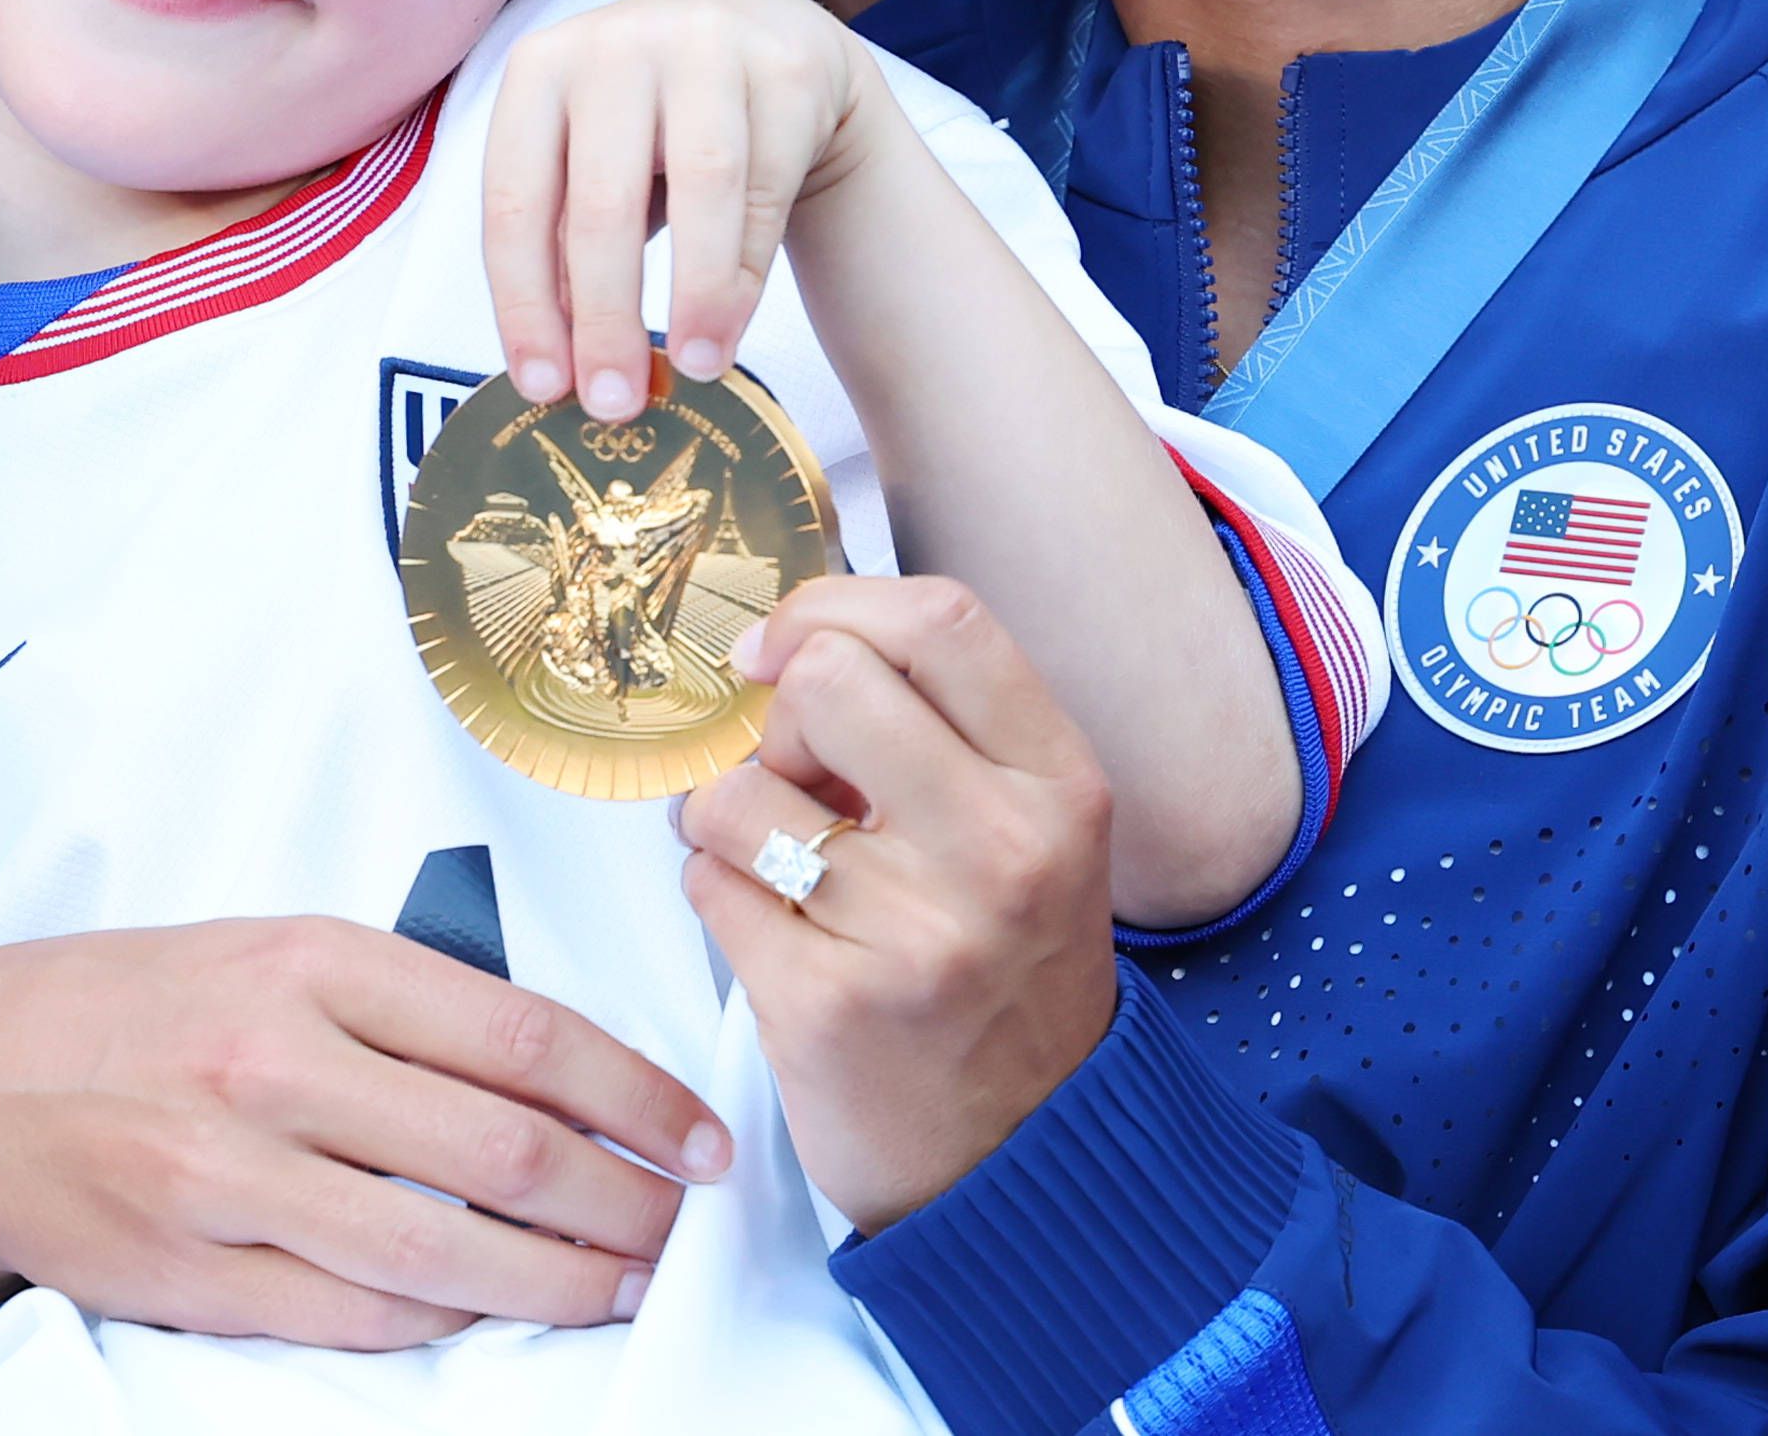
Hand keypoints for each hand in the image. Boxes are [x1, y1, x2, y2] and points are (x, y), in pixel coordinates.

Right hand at [0, 918, 735, 1342]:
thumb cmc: (128, 1010)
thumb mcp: (264, 954)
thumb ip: (397, 1004)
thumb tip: (553, 1074)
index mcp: (308, 963)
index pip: (521, 1036)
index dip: (635, 1096)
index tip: (701, 1137)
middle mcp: (276, 1064)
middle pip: (502, 1151)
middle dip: (623, 1202)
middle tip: (685, 1225)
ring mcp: (232, 1177)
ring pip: (443, 1252)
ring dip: (561, 1282)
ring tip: (625, 1287)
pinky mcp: (197, 1272)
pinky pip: (360, 1316)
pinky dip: (447, 1323)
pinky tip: (497, 1315)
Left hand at [482, 0, 897, 420]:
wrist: (770, 41)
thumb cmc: (658, 125)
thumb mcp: (591, 166)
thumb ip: (566, 250)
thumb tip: (557, 371)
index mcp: (540, 68)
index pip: (513, 198)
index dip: (522, 303)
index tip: (542, 389)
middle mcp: (616, 43)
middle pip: (603, 197)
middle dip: (606, 316)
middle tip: (616, 405)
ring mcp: (707, 44)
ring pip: (702, 184)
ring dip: (695, 293)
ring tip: (695, 370)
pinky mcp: (788, 67)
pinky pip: (768, 184)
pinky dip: (748, 266)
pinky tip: (732, 322)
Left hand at [677, 576, 1119, 1231]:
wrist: (1022, 1164)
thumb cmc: (1005, 976)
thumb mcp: (1028, 833)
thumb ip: (939, 727)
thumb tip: (790, 637)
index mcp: (1059, 789)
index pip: (939, 620)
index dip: (834, 605)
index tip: (783, 645)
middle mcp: (1000, 852)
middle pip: (825, 680)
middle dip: (776, 717)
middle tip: (793, 776)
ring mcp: (911, 934)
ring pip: (738, 790)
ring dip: (728, 817)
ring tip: (781, 865)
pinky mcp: (823, 1007)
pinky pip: (709, 885)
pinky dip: (720, 894)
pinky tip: (777, 933)